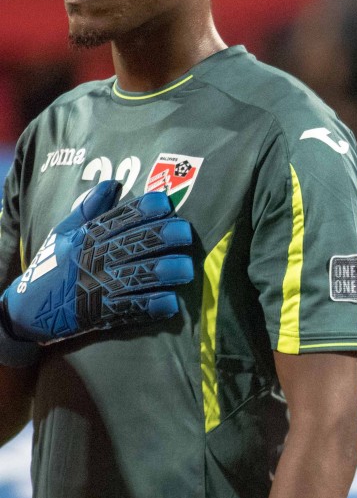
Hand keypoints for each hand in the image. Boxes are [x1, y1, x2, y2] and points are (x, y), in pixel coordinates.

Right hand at [0, 179, 195, 344]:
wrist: (27, 310)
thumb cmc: (52, 266)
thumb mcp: (63, 234)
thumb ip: (89, 209)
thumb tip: (114, 183)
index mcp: (86, 237)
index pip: (119, 217)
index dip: (145, 208)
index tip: (165, 202)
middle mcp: (94, 259)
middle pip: (135, 243)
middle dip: (164, 235)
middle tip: (186, 233)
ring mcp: (98, 287)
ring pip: (139, 275)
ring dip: (166, 271)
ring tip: (186, 268)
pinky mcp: (102, 314)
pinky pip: (132, 308)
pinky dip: (153, 305)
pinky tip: (172, 301)